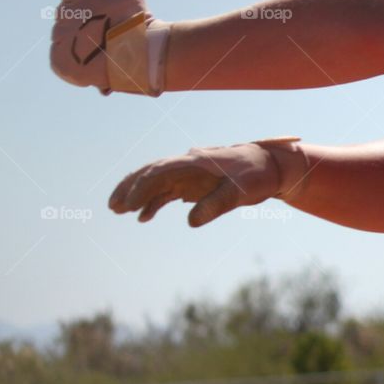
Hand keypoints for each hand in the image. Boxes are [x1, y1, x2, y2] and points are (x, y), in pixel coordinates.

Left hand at [50, 0, 168, 94]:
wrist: (142, 58)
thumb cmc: (139, 23)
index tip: (91, 7)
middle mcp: (68, 14)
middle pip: (63, 12)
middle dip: (77, 18)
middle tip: (98, 29)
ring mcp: (62, 38)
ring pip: (61, 34)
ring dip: (74, 38)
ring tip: (98, 48)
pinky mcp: (59, 61)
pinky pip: (59, 55)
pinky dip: (71, 59)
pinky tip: (90, 61)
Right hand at [108, 141, 298, 226]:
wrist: (271, 167)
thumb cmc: (257, 176)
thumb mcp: (240, 192)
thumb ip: (216, 204)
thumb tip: (190, 221)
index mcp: (197, 162)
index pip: (163, 170)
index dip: (144, 185)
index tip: (131, 204)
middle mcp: (189, 164)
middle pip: (152, 171)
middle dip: (131, 186)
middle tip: (112, 205)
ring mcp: (190, 173)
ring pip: (157, 181)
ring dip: (138, 194)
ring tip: (117, 210)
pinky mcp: (194, 183)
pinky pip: (168, 191)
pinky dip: (154, 202)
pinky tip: (143, 217)